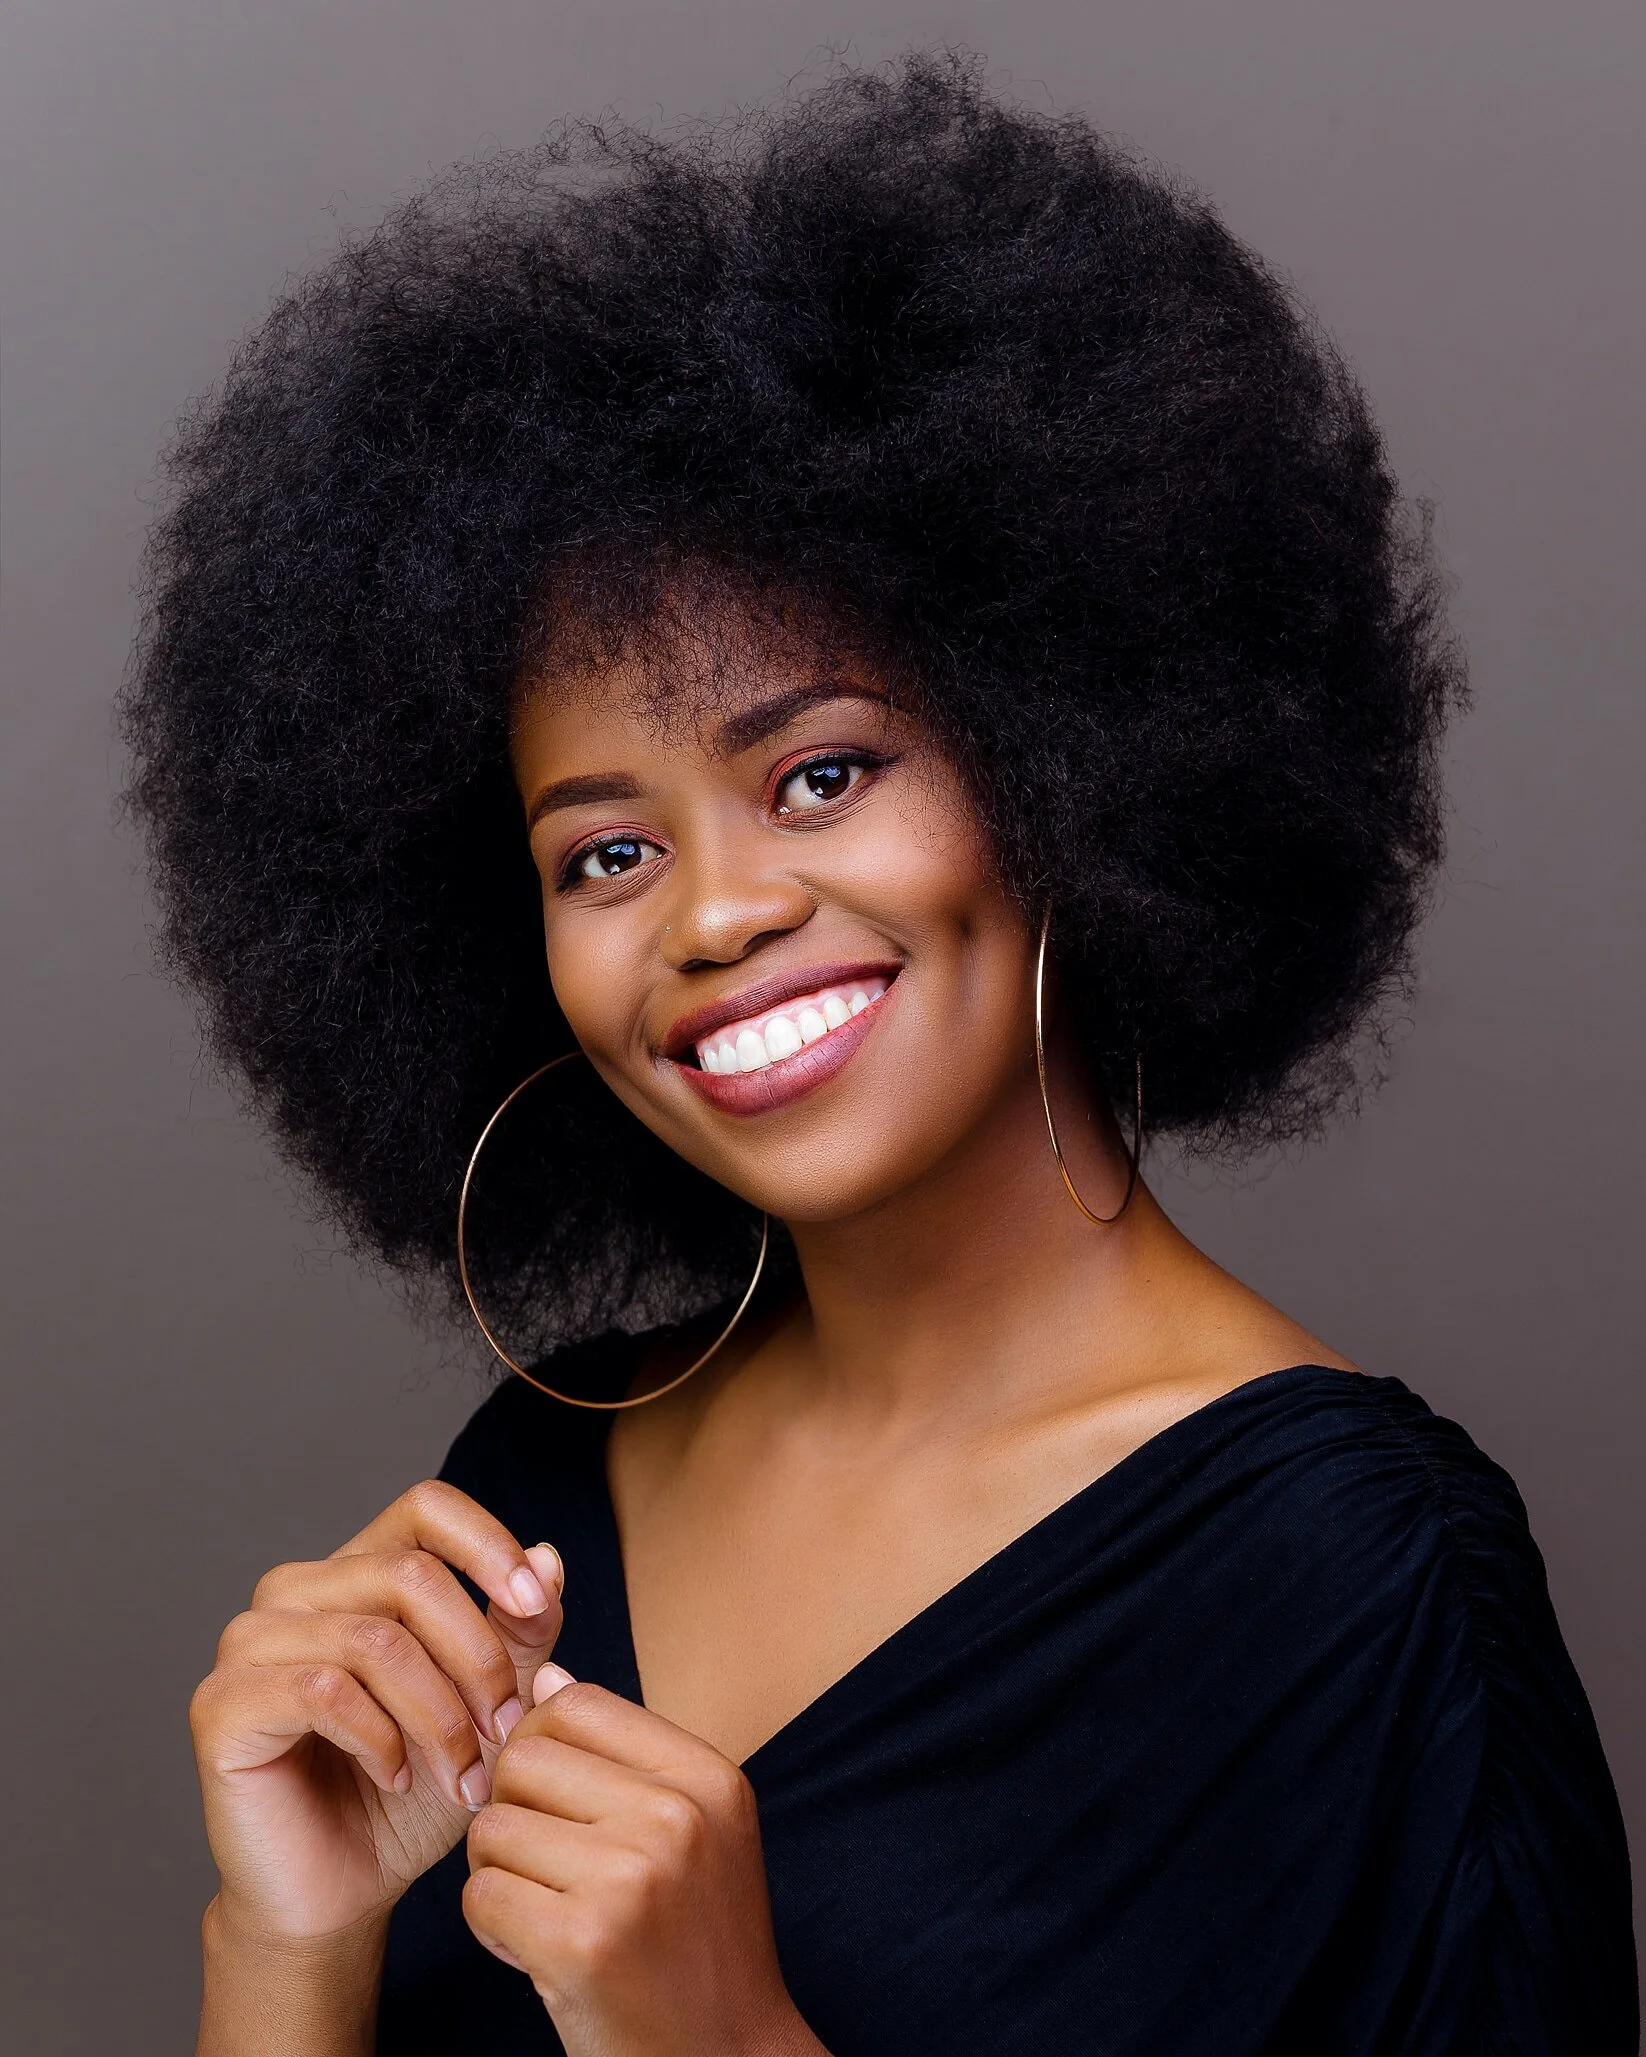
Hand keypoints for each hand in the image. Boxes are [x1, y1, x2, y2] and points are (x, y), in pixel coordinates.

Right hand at [190, 1480, 565, 1944]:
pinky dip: (381, 1739)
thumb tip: (547, 1556)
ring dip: (440, 1715)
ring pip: (376, 1639)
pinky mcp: (222, 1703)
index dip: (487, 1545)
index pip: (426, 1507)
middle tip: (508, 1729)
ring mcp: (249, 1642)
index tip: (536, 1608)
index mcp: (357, 1570)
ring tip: (465, 1773)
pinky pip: (325, 1690)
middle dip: (478, 1657)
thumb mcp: (484, 1705)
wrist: (340, 1894)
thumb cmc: (410, 1796)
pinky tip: (397, 1775)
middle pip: (412, 1575)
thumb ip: (517, 1631)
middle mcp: (296, 1590)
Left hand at [463, 1668, 826, 2056]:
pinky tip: (534, 1952)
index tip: (556, 1803)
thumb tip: (545, 1677)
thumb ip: (624, 1754)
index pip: (575, 1703)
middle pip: (521, 1758)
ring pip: (491, 1827)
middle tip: (546, 1868)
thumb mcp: (696, 1832)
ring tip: (547, 1911)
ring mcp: (631, 1879)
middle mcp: (677, 1816)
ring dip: (498, 1873)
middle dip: (512, 1812)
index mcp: (708, 1777)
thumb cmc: (697, 1944)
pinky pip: (479, 1894)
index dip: (541, 1748)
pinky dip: (490, 1928)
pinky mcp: (581, 1943)